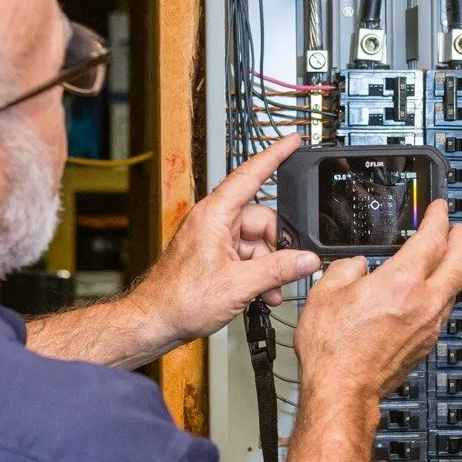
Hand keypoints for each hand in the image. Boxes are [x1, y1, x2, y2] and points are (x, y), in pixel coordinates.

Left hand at [127, 135, 320, 347]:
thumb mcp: (240, 284)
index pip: (250, 175)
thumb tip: (306, 260)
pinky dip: (258, 272)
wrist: (155, 321)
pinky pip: (246, 255)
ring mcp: (213, 238)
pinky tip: (263, 292)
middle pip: (262, 220)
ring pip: (257, 242)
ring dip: (270, 265)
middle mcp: (214, 221)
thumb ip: (278, 270)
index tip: (292, 140)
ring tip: (272, 289)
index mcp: (215, 215)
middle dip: (278, 245)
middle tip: (290, 267)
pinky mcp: (214, 255)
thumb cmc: (180, 299)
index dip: (274, 156)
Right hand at [293, 199, 461, 402]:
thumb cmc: (333, 350)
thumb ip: (346, 270)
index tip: (440, 209)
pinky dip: (443, 293)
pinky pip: (443, 310)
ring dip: (455, 268)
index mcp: (400, 283)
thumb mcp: (324, 294)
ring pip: (455, 289)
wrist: (342, 390)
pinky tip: (431, 292)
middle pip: (459, 264)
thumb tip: (357, 266)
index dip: (439, 218)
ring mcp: (428, 326)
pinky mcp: (425, 344)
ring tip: (448, 257)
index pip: (432, 240)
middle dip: (461, 241)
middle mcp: (423, 303)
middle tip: (457, 228)